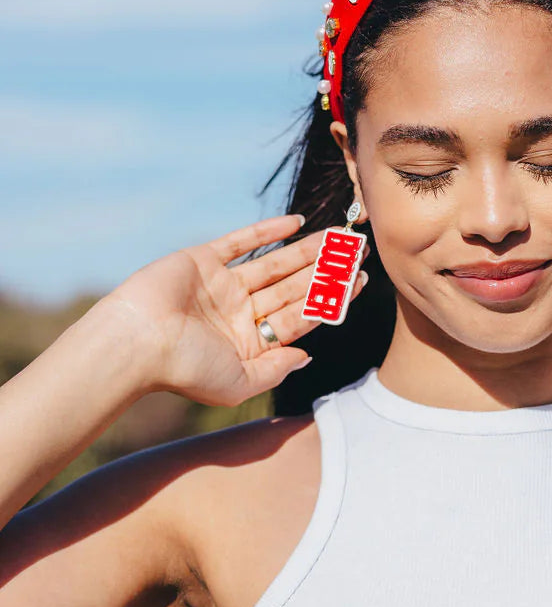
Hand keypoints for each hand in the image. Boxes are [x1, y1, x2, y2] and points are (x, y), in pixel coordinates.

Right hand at [100, 214, 368, 404]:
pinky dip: (267, 231)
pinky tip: (297, 223)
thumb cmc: (185, 370)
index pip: (301, 315)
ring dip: (307, 249)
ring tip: (339, 235)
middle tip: (358, 250)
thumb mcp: (238, 383)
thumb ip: (275, 370)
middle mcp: (239, 312)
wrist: (137, 343)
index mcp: (250, 342)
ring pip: (275, 263)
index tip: (360, 280)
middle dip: (326, 269)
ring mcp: (222, 285)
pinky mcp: (202, 260)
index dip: (333, 298)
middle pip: (293, 286)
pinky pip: (241, 242)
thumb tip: (307, 357)